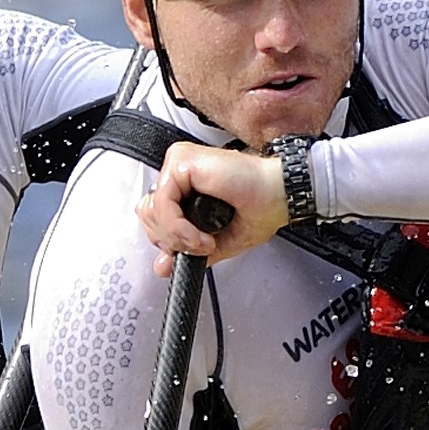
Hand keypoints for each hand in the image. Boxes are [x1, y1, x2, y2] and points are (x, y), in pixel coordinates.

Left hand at [141, 144, 285, 273]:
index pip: (153, 214)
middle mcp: (180, 172)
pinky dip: (179, 227)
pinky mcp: (182, 162)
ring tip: (204, 240)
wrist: (281, 194)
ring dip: (177, 235)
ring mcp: (180, 164)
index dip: (168, 238)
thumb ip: (187, 250)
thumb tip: (161, 266)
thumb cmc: (261, 208)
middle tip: (201, 245)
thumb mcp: (220, 240)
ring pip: (150, 210)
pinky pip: (162, 204)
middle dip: (171, 240)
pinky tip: (202, 234)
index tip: (195, 248)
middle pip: (147, 214)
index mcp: (187, 186)